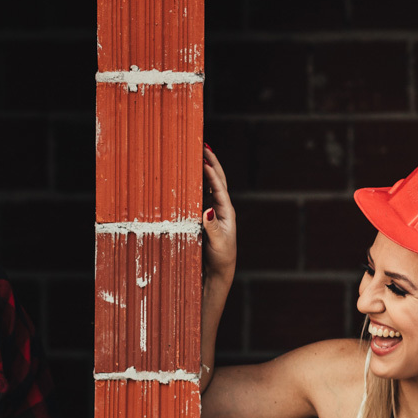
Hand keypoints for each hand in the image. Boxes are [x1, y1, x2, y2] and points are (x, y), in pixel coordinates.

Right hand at [203, 145, 236, 278]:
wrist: (218, 272)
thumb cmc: (220, 258)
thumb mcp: (218, 244)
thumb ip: (213, 227)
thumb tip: (207, 209)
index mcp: (227, 212)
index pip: (220, 188)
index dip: (212, 173)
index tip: (204, 159)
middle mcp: (221, 208)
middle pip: (217, 180)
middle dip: (211, 162)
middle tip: (203, 145)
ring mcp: (213, 211)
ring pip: (210, 185)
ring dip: (205, 168)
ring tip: (198, 153)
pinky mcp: (205, 217)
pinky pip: (201, 194)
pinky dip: (197, 182)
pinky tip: (191, 174)